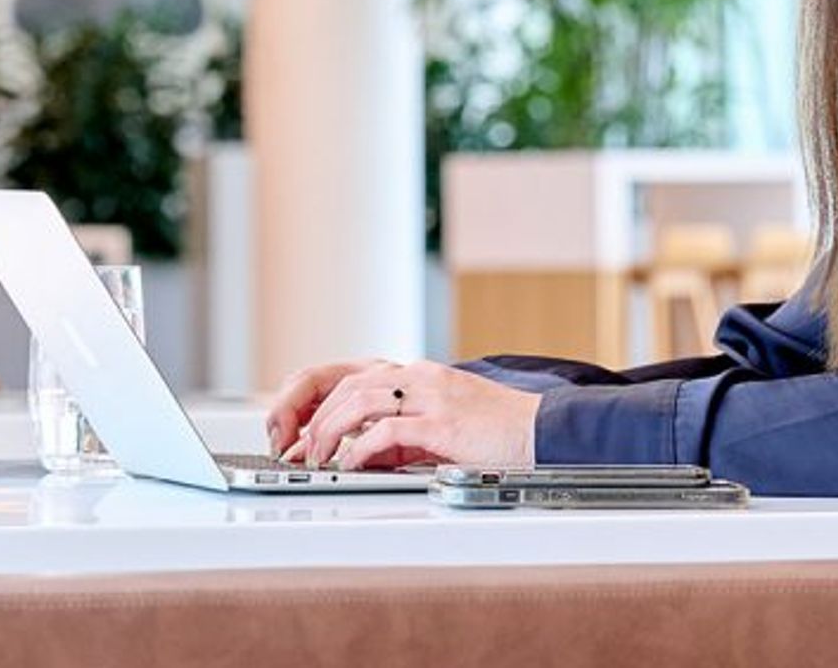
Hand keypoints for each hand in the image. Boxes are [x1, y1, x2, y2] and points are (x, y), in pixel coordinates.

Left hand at [279, 358, 538, 470]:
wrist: (541, 432)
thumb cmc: (494, 432)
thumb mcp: (437, 427)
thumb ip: (399, 434)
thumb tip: (360, 453)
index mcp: (417, 374)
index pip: (352, 372)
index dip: (317, 396)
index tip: (297, 426)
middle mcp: (420, 376)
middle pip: (348, 383)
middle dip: (315, 415)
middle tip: (300, 448)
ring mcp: (432, 396)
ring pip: (361, 399)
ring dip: (331, 430)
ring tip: (319, 456)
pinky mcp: (444, 423)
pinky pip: (390, 430)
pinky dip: (363, 447)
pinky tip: (352, 464)